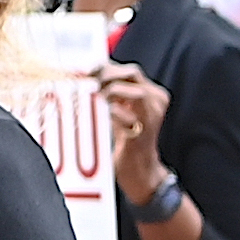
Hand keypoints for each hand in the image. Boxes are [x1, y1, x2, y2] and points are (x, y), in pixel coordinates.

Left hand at [98, 58, 169, 204]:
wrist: (141, 172)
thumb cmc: (128, 142)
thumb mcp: (121, 111)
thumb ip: (111, 94)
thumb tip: (86, 75)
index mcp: (153, 93)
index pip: (128, 70)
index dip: (105, 66)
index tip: (83, 70)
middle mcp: (157, 100)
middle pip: (132, 73)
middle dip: (106, 74)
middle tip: (86, 82)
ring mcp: (153, 116)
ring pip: (131, 90)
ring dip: (108, 91)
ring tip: (93, 98)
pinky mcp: (143, 132)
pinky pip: (125, 115)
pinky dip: (109, 112)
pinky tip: (98, 115)